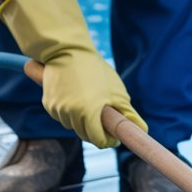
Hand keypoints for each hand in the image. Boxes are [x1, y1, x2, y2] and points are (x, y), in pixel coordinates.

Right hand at [0, 0, 145, 147]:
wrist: (66, 50)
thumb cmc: (95, 71)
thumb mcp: (117, 92)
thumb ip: (128, 114)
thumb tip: (142, 130)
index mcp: (89, 113)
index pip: (99, 141)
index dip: (108, 140)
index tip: (113, 135)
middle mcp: (71, 114)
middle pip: (85, 136)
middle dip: (96, 130)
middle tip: (104, 116)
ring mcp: (57, 110)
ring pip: (73, 127)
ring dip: (82, 121)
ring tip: (88, 101)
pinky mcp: (48, 104)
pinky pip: (62, 116)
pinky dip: (69, 112)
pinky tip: (74, 96)